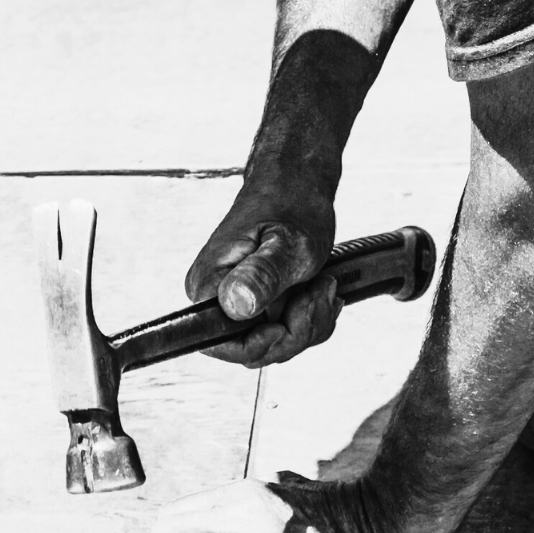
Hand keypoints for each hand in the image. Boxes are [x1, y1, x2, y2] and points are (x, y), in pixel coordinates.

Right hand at [187, 176, 339, 366]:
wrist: (296, 182)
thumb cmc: (291, 203)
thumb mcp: (290, 242)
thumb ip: (264, 275)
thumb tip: (236, 305)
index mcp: (209, 286)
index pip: (225, 346)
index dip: (265, 345)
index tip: (293, 316)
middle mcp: (214, 299)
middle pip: (256, 351)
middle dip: (299, 330)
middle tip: (320, 289)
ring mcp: (236, 303)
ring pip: (276, 343)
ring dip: (310, 320)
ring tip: (324, 282)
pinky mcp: (256, 303)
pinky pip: (285, 331)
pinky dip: (311, 316)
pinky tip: (322, 288)